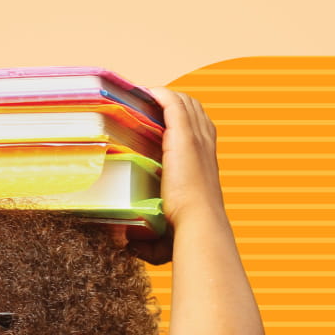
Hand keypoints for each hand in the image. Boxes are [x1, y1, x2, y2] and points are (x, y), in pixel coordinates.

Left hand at [127, 88, 227, 264]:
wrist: (198, 224)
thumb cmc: (187, 233)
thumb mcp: (168, 233)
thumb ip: (148, 240)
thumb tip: (127, 243)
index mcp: (207, 161)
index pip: (199, 129)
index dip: (182, 120)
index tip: (159, 120)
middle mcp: (206, 145)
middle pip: (193, 109)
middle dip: (171, 103)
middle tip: (145, 105)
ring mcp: (196, 137)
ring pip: (183, 103)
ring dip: (164, 96)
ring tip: (142, 95)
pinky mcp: (183, 135)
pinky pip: (172, 103)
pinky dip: (160, 94)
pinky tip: (144, 91)